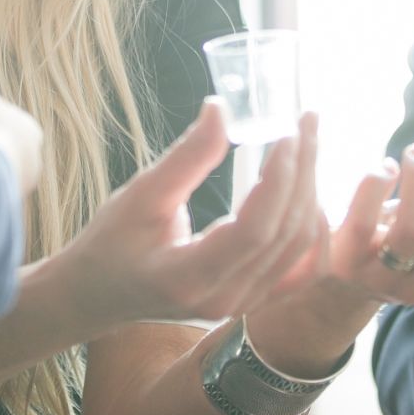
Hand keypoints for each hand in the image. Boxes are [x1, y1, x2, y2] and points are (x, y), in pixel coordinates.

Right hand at [55, 103, 325, 326]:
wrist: (100, 293)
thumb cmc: (111, 243)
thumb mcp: (141, 194)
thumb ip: (186, 156)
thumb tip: (221, 107)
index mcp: (189, 278)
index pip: (253, 230)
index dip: (277, 180)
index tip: (286, 133)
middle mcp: (225, 300)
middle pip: (284, 234)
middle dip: (302, 172)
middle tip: (307, 122)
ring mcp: (243, 306)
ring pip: (298, 248)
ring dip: (310, 192)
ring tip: (310, 144)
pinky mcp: (252, 300)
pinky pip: (300, 270)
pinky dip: (313, 232)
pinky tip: (311, 194)